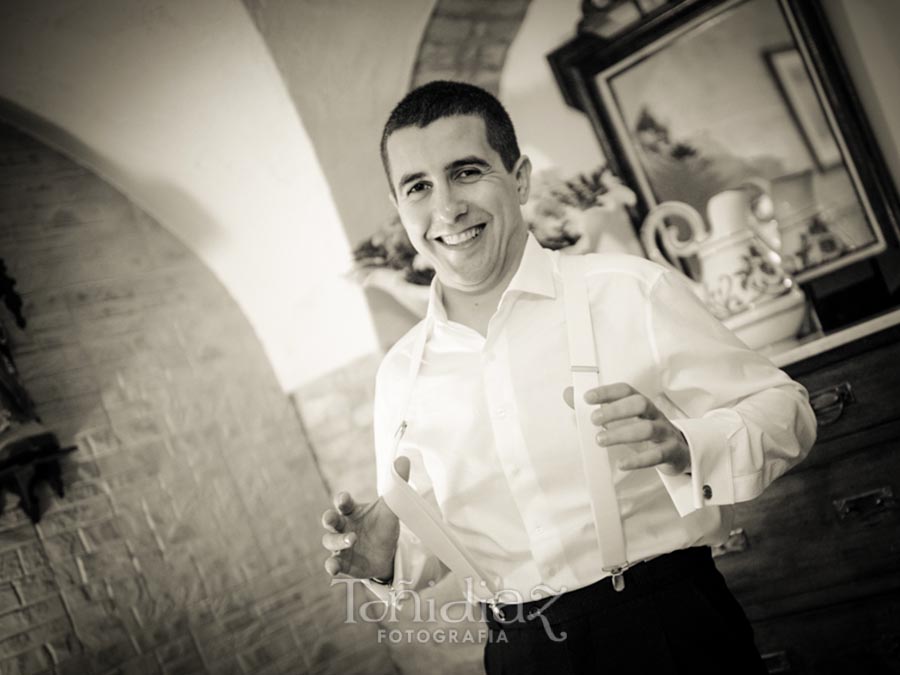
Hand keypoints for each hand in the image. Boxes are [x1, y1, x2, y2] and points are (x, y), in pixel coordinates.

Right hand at [321, 456, 410, 579]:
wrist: (388, 554)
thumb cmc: (384, 526)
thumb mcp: (392, 507)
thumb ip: (397, 484)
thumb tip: (403, 458)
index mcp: (352, 511)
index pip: (342, 502)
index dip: (342, 500)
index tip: (344, 499)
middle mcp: (343, 526)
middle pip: (329, 520)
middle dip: (328, 518)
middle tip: (332, 519)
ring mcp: (341, 545)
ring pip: (330, 541)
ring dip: (338, 541)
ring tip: (352, 540)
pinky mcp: (343, 563)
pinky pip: (332, 564)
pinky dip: (331, 566)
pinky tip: (333, 568)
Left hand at [563, 383, 689, 475]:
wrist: (679, 451)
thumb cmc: (644, 432)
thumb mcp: (621, 419)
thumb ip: (594, 407)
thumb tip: (568, 394)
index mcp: (641, 404)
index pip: (626, 391)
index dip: (607, 392)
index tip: (587, 398)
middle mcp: (654, 414)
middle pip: (640, 404)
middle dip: (616, 410)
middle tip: (594, 419)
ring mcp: (664, 433)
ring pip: (647, 429)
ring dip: (622, 433)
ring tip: (600, 440)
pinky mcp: (671, 453)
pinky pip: (657, 455)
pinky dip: (638, 460)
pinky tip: (621, 464)